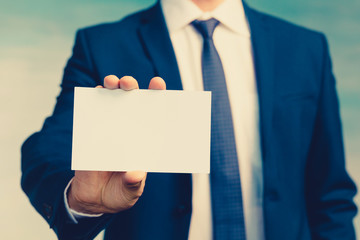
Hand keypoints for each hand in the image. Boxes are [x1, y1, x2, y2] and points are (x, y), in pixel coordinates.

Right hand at [67, 75, 165, 213]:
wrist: (93, 200)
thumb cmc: (120, 193)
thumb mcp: (129, 192)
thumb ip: (132, 184)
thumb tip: (135, 173)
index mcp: (145, 141)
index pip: (154, 115)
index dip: (158, 98)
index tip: (158, 84)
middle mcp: (130, 130)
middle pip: (134, 102)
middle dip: (132, 87)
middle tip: (129, 84)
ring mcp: (111, 129)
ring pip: (113, 101)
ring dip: (112, 87)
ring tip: (111, 83)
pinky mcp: (93, 132)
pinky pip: (93, 112)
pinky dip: (94, 100)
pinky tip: (96, 93)